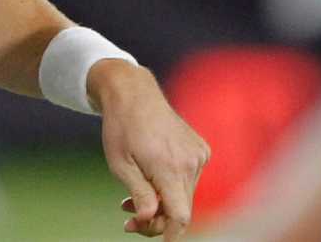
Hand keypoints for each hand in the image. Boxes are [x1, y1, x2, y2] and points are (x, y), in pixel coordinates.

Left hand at [92, 63, 209, 236]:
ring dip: (161, 203)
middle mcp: (191, 161)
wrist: (134, 93)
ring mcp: (198, 154)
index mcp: (170, 166)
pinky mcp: (200, 149)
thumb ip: (139, 194)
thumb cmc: (121, 127)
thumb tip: (149, 219)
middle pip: (182, 209)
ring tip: (129, 200)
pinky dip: (170, 187)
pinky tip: (149, 181)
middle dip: (157, 220)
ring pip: (184, 196)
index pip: (180, 216)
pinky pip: (188, 180)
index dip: (170, 234)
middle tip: (128, 221)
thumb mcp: (120, 165)